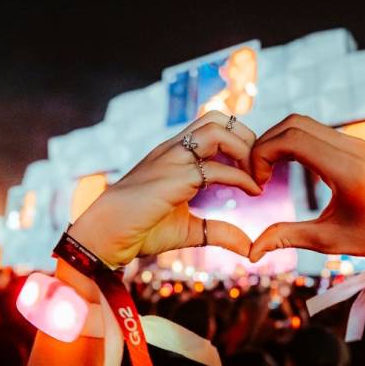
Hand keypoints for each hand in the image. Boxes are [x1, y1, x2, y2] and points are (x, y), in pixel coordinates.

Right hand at [71, 111, 261, 265]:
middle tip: (260, 168)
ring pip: (217, 131)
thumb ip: (218, 232)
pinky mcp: (173, 178)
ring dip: (245, 149)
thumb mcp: (188, 229)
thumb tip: (248, 247)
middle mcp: (174, 150)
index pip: (212, 126)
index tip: (253, 169)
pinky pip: (215, 169)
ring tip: (257, 176)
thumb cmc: (140, 230)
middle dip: (247, 138)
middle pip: (218, 119)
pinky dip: (241, 177)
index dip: (239, 141)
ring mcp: (172, 160)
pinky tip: (253, 191)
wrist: (104, 236)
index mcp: (174, 154)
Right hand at [248, 114, 364, 264]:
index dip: (263, 154)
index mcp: (346, 170)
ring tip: (266, 172)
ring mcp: (354, 143)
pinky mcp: (354, 145)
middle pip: (294, 124)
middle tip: (256, 175)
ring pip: (303, 123)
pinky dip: (293, 142)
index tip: (258, 183)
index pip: (292, 139)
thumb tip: (251, 252)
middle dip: (266, 144)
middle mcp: (351, 148)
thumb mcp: (327, 241)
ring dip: (278, 141)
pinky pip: (315, 131)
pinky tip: (284, 167)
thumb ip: (287, 238)